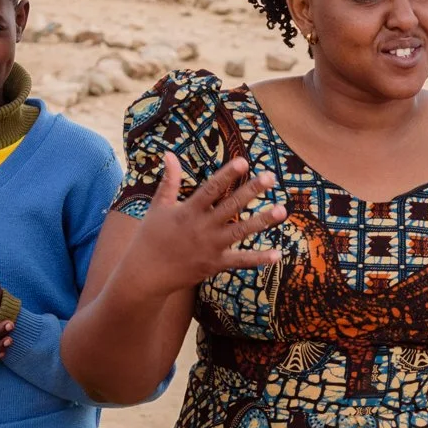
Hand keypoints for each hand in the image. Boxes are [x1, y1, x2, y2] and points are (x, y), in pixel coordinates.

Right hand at [121, 152, 286, 295]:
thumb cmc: (150, 237)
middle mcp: (202, 227)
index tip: (244, 161)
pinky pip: (240, 261)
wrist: (145, 274)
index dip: (227, 175)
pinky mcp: (214, 265)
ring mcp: (210, 247)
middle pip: (231, 206)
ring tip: (282, 210)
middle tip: (270, 177)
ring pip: (240, 231)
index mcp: (188, 211)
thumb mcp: (158, 207)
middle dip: (251, 191)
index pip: (211, 189)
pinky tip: (277, 254)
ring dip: (262, 221)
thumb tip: (169, 153)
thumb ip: (169, 181)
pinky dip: (259, 259)